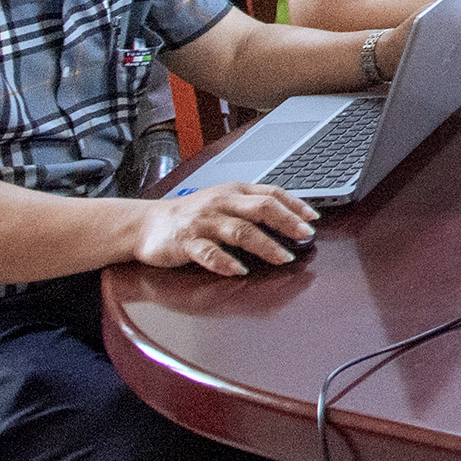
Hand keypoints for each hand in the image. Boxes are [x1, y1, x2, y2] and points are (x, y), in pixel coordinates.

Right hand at [132, 181, 316, 275]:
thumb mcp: (225, 202)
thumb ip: (253, 207)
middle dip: (287, 222)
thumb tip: (293, 220)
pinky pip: (209, 252)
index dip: (295, 205)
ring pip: (240, 231)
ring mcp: (204, 222)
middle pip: (261, 208)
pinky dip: (225, 261)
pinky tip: (239, 270)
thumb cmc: (193, 214)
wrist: (147, 223)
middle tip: (306, 236)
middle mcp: (222, 203)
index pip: (271, 193)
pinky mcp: (187, 242)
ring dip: (265, 245)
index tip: (314, 219)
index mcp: (235, 191)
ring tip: (284, 257)